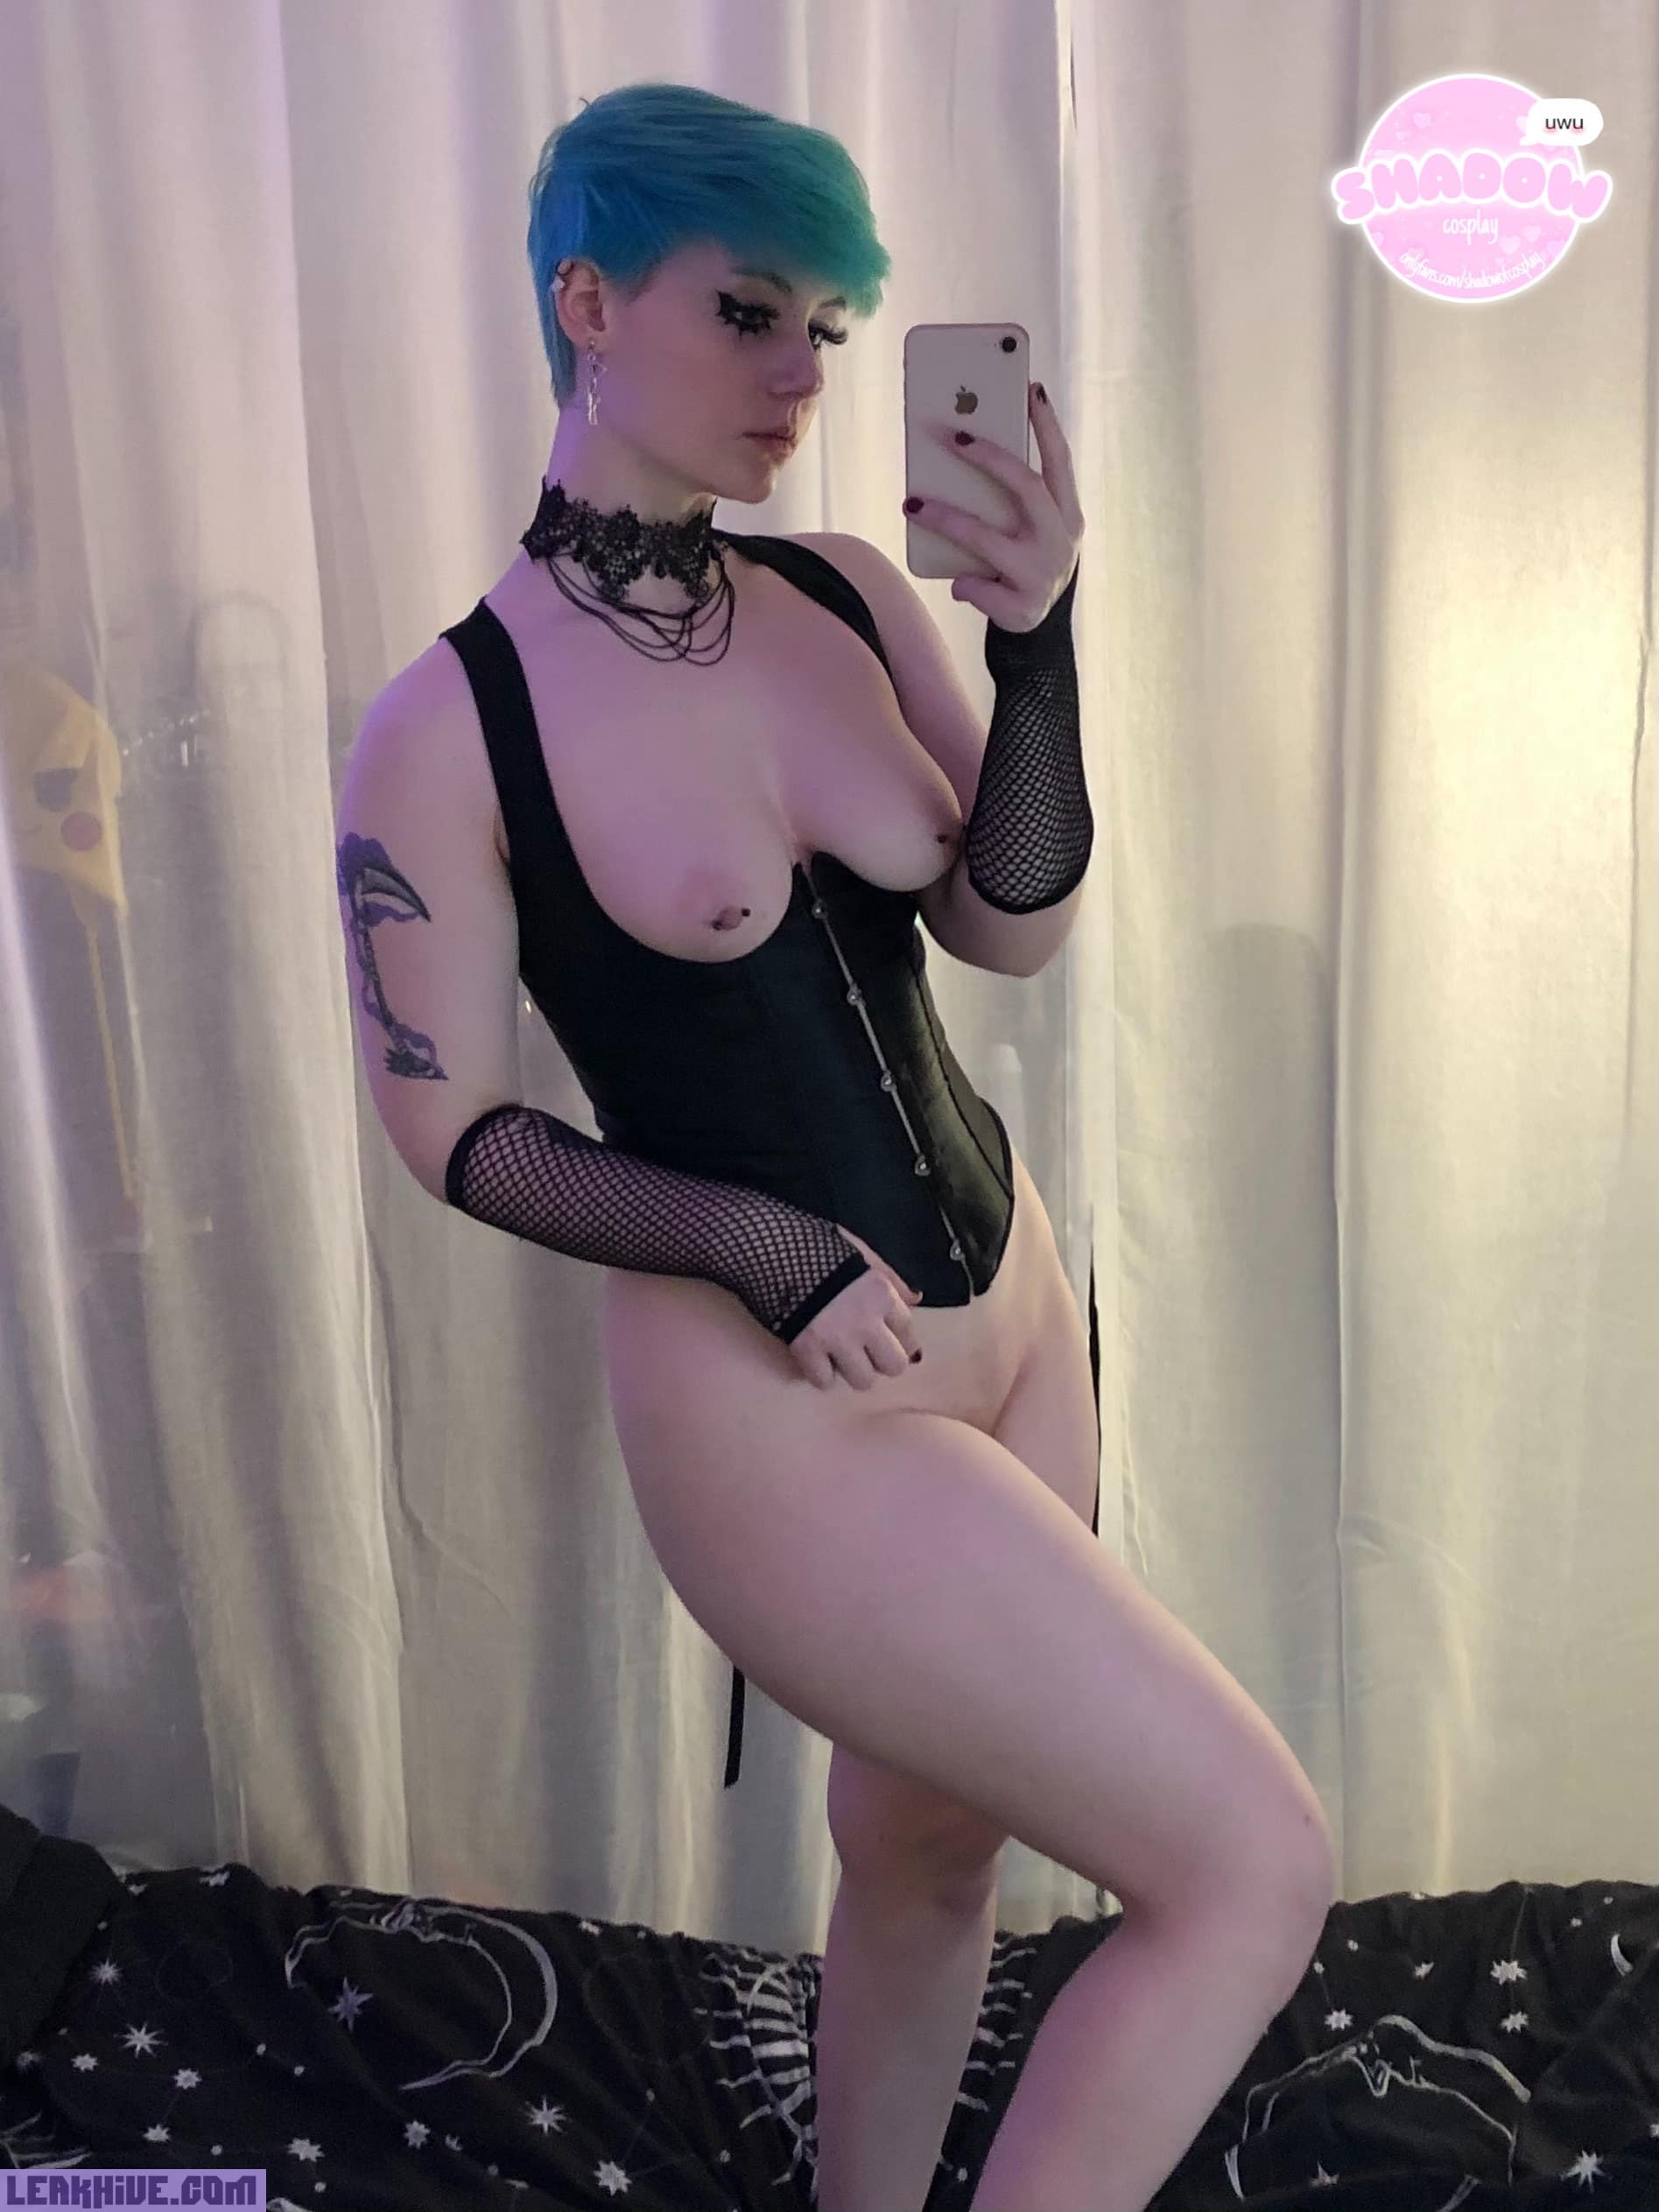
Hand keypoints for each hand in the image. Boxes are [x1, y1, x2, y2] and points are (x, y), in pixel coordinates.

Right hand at [788, 1225, 923, 1391]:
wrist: (771, 1246)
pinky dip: (819, 1374)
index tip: (888, 1340)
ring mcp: (836, 1339)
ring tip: (839, 1356)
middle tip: (865, 1351)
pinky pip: (823, 1381)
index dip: (900, 1339)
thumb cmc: (817, 1245)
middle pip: (894, 1366)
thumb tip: (916, 1298)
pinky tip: (815, 1359)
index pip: (908, 1332)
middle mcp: (866, 1321)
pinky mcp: (806, 1350)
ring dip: (852, 1371)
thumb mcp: (861, 1252)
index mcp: (881, 1294)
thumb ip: (890, 1276)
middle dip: (881, 1361)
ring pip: (862, 1381)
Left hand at [907, 381, 1084, 629]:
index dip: (1047, 425)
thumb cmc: (1029, 563)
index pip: (1060, 461)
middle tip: (953, 436)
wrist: (1043, 629)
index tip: (1030, 387)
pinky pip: (978, 587)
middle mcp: (1060, 540)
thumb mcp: (1035, 529)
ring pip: (989, 540)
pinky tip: (956, 583)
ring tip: (913, 505)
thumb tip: (963, 448)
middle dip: (990, 458)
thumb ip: (1014, 498)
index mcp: (1068, 515)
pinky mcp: (1022, 607)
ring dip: (948, 520)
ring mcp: (1042, 574)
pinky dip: (964, 584)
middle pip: (1027, 487)